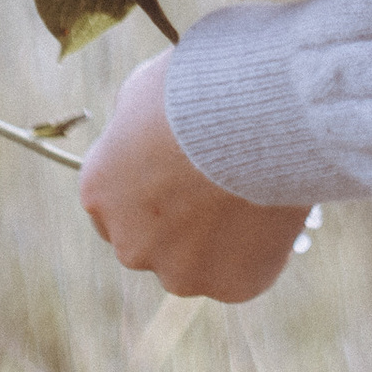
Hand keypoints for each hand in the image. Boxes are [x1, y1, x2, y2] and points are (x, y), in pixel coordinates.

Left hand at [79, 58, 308, 299]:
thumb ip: (131, 124)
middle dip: (181, 218)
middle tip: (222, 176)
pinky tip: (272, 210)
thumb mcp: (146, 88)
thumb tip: (139, 130)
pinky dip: (258, 249)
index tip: (181, 166)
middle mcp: (129, 244)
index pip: (114, 203)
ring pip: (197, 261)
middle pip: (152, 240)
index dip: (150, 184)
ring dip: (219, 236)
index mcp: (100, 193)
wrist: (257, 110)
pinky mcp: (231, 286)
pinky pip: (243, 272)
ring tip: (253, 185)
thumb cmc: (199, 85)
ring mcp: (181, 272)